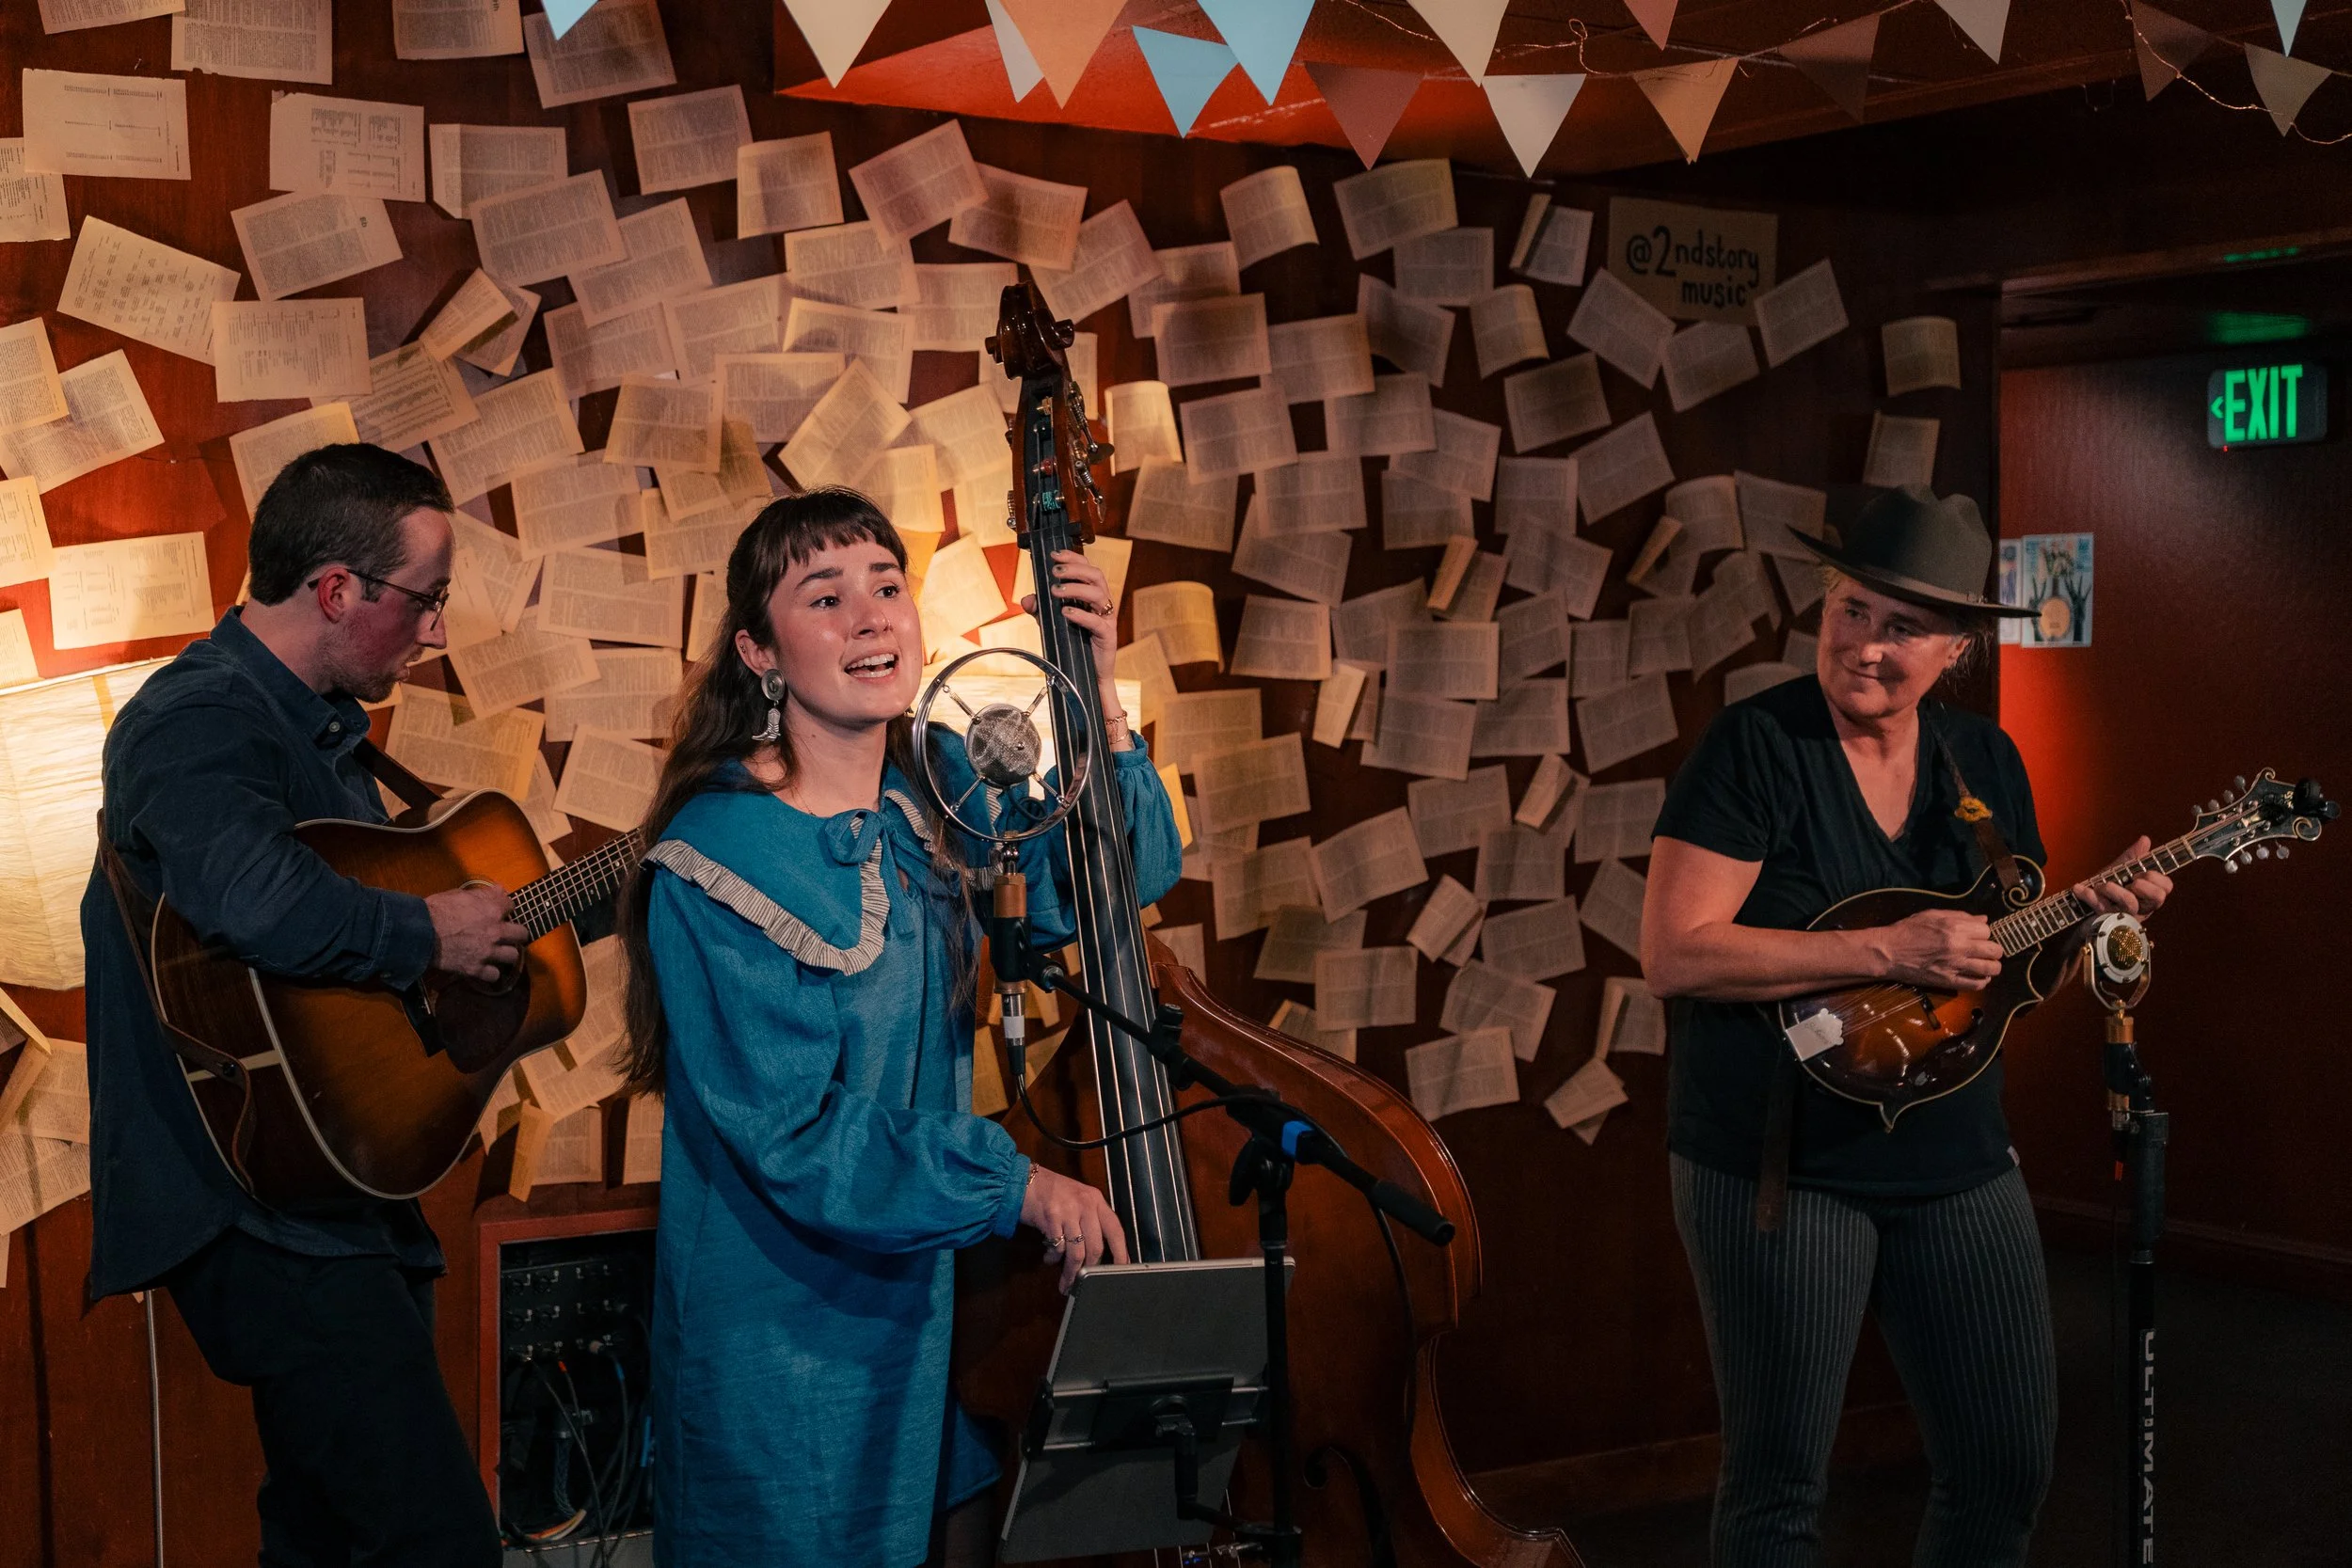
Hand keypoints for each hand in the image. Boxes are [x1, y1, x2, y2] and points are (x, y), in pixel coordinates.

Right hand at [426, 884, 527, 982]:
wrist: (419, 933)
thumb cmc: (436, 910)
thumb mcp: (459, 894)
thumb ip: (482, 894)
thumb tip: (499, 889)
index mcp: (492, 909)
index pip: (511, 906)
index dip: (505, 908)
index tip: (501, 911)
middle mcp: (496, 931)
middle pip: (521, 934)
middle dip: (516, 933)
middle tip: (508, 935)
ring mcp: (487, 952)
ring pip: (512, 956)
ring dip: (506, 954)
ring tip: (499, 953)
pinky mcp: (476, 968)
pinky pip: (494, 976)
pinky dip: (491, 973)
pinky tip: (486, 968)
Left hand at [1020, 550, 1129, 742]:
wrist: (1087, 677)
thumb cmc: (1075, 646)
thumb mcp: (1052, 625)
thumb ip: (1040, 611)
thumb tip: (1026, 599)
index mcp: (1092, 597)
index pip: (1088, 569)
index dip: (1073, 558)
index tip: (1054, 555)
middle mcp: (1102, 605)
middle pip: (1097, 576)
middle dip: (1075, 569)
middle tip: (1054, 572)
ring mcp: (1107, 620)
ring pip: (1099, 594)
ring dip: (1076, 589)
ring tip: (1055, 591)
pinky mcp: (1107, 636)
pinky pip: (1097, 622)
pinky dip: (1081, 615)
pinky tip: (1065, 612)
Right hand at [1020, 1165, 1129, 1293]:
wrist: (1023, 1180)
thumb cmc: (1051, 1192)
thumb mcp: (1078, 1199)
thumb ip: (1090, 1220)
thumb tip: (1098, 1253)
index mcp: (1096, 1200)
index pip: (1116, 1230)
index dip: (1121, 1252)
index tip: (1122, 1268)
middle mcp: (1085, 1205)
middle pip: (1096, 1247)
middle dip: (1090, 1270)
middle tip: (1084, 1283)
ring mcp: (1068, 1211)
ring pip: (1077, 1252)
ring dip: (1071, 1272)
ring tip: (1066, 1283)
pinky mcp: (1051, 1218)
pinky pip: (1057, 1248)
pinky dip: (1053, 1258)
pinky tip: (1049, 1258)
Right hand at [1871, 908, 2004, 990]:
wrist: (1889, 952)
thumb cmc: (1908, 930)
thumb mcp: (1932, 915)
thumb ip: (1959, 916)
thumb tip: (1983, 919)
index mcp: (1954, 927)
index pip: (1987, 930)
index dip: (1984, 932)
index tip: (1977, 935)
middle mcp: (1958, 946)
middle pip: (1994, 949)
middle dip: (1994, 949)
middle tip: (1985, 950)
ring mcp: (1955, 965)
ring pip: (1990, 968)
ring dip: (1992, 965)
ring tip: (1985, 964)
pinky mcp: (1948, 981)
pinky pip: (1976, 984)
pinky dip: (1982, 981)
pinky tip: (1978, 976)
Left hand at [2075, 835, 2170, 918]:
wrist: (2078, 909)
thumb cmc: (2104, 890)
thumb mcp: (2118, 871)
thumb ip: (2132, 857)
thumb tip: (2145, 839)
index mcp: (2148, 896)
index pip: (2166, 887)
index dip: (2156, 877)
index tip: (2139, 873)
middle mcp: (2141, 908)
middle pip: (2158, 897)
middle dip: (2142, 883)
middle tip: (2128, 880)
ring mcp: (2125, 917)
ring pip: (2130, 902)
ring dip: (2112, 888)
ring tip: (2100, 884)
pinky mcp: (2107, 923)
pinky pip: (2103, 908)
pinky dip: (2089, 895)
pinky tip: (2079, 889)